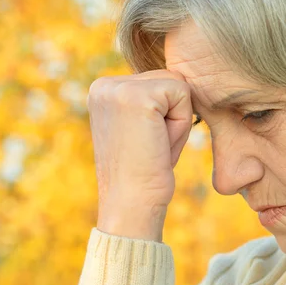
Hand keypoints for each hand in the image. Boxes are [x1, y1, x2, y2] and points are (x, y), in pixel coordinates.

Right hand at [87, 70, 192, 241]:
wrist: (130, 205)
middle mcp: (103, 84)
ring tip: (153, 145)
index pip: (157, 82)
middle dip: (172, 116)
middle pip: (169, 80)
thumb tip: (176, 78)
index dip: (164, 116)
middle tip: (150, 147)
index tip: (144, 143)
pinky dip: (181, 125)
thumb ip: (148, 101)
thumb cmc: (142, 173)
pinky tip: (158, 144)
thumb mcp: (138, 127)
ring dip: (177, 120)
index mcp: (101, 90)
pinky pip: (184, 95)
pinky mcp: (137, 97)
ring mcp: (117, 88)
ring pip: (178, 85)